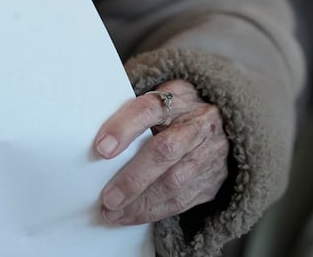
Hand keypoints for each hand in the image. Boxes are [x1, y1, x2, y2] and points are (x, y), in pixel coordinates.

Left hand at [94, 80, 228, 225]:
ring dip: (141, 202)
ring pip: (175, 182)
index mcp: (179, 97)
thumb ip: (133, 114)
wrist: (223, 125)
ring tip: (114, 212)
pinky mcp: (213, 179)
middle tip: (108, 197)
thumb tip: (89, 137)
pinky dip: (154, 212)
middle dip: (133, 178)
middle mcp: (198, 123)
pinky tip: (133, 216)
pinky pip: (183, 200)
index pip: (150, 108)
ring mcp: (210, 152)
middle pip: (165, 150)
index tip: (101, 148)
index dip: (124, 127)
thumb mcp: (161, 100)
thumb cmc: (177, 113)